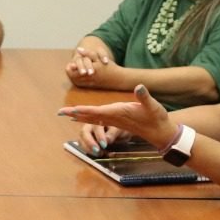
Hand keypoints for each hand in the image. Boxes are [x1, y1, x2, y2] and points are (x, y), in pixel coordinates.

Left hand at [57, 84, 175, 150]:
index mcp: (119, 113)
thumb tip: (139, 87)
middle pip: (90, 116)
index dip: (84, 110)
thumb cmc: (157, 118)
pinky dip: (89, 117)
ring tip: (66, 114)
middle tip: (59, 112)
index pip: (98, 111)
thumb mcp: (153, 106)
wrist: (160, 132)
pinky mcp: (118, 121)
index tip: (71, 110)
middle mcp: (114, 117)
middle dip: (75, 114)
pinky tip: (83, 117)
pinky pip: (99, 120)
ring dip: (79, 116)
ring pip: (93, 119)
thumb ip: (145, 97)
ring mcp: (115, 120)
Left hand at [64, 45, 116, 87]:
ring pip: (76, 81)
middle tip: (70, 66)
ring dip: (72, 76)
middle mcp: (89, 78)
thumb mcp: (99, 58)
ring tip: (73, 70)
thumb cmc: (108, 67)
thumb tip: (78, 49)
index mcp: (90, 70)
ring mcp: (89, 83)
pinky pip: (80, 84)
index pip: (74, 70)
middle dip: (70, 71)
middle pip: (73, 76)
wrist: (117, 79)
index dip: (70, 67)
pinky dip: (77, 80)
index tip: (71, 63)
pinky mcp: (90, 86)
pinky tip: (77, 75)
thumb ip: (88, 53)